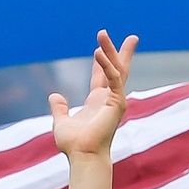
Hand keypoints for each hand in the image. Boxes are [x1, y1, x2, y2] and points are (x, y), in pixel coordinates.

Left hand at [47, 29, 136, 159]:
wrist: (82, 155)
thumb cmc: (73, 145)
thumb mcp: (61, 122)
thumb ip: (60, 108)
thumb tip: (55, 96)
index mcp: (97, 103)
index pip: (102, 77)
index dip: (101, 63)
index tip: (100, 49)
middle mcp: (109, 99)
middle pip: (117, 70)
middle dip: (121, 53)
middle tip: (133, 37)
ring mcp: (115, 100)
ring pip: (116, 69)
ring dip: (110, 50)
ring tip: (102, 33)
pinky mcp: (117, 102)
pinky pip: (112, 78)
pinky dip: (106, 65)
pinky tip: (97, 52)